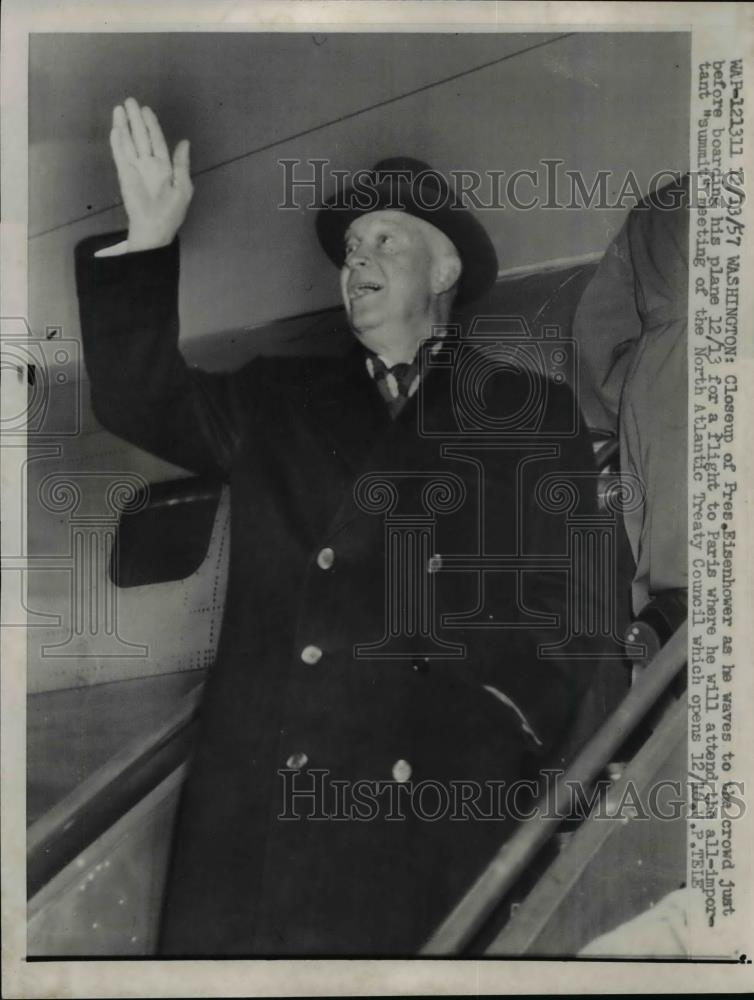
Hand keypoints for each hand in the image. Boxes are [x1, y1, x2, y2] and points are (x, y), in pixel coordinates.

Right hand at [96, 97, 192, 256]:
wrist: (155, 228)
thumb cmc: (172, 211)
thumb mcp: (184, 187)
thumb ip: (182, 164)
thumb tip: (185, 142)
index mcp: (164, 166)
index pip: (156, 140)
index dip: (152, 125)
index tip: (147, 110)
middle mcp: (148, 164)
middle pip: (141, 136)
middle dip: (135, 119)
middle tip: (130, 101)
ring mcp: (135, 168)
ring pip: (129, 142)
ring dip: (124, 125)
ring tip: (119, 109)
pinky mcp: (125, 174)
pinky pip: (120, 155)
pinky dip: (118, 142)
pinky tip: (115, 129)